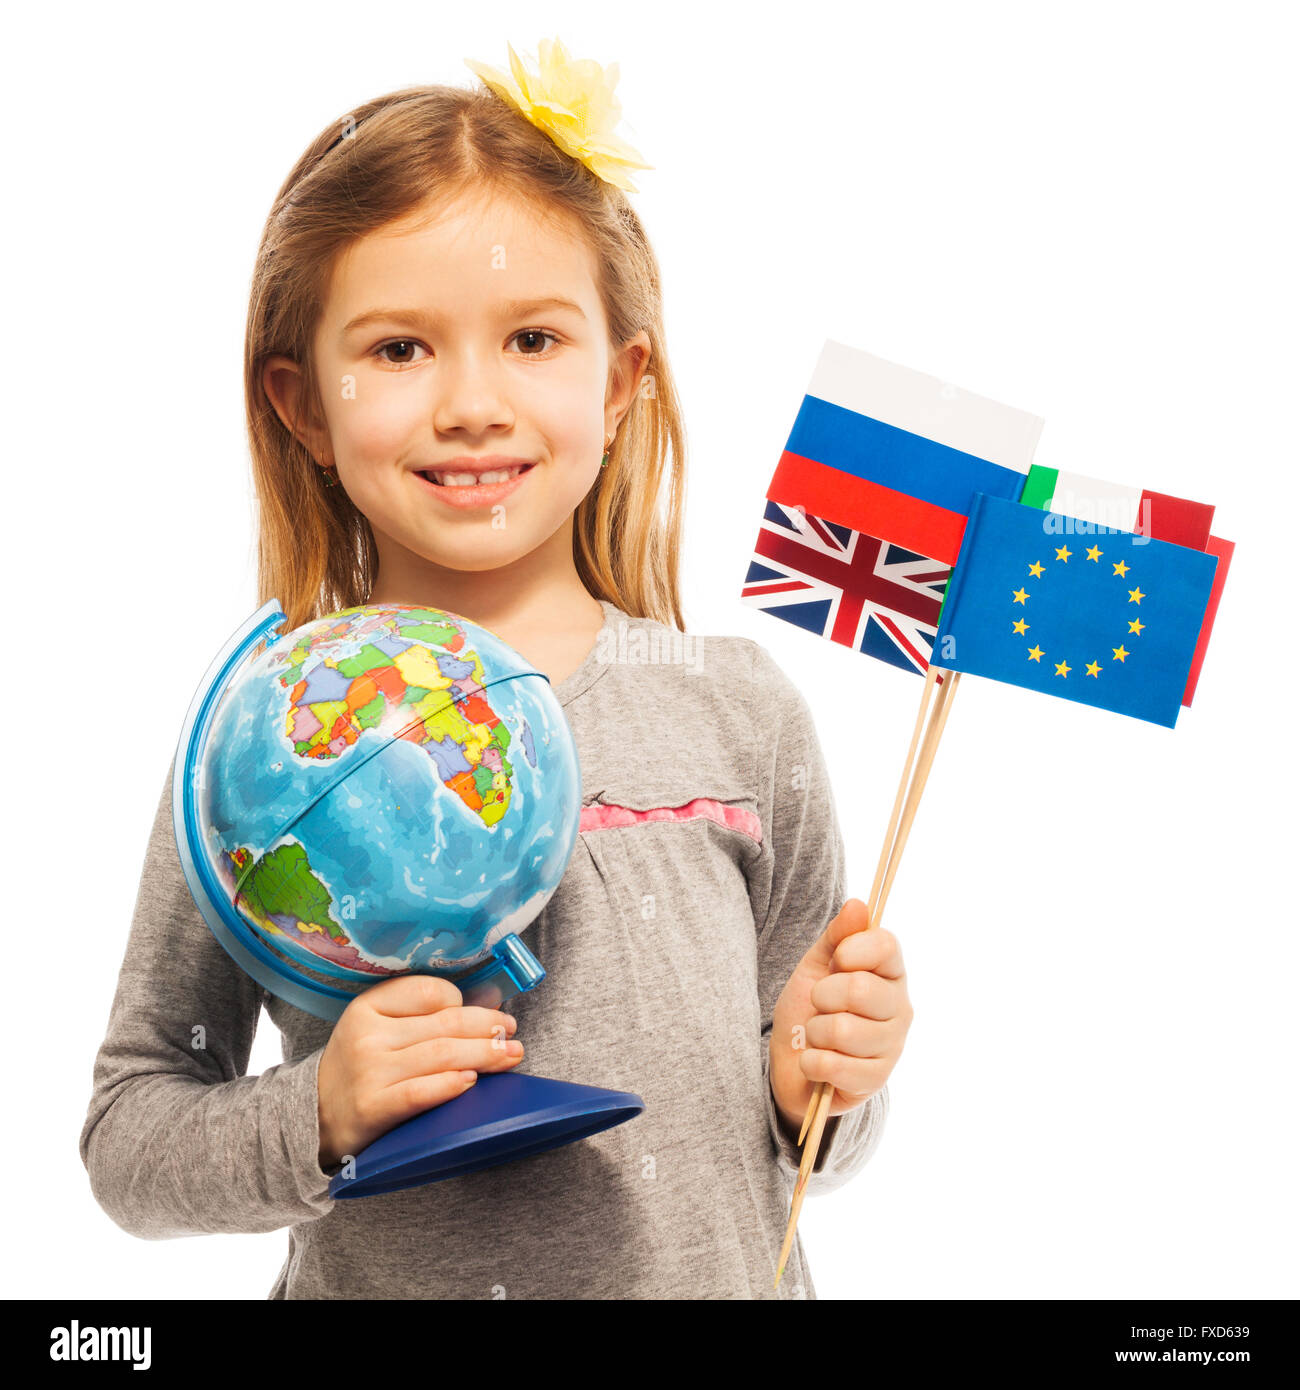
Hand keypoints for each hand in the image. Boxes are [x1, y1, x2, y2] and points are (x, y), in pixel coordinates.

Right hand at [316, 974, 524, 1169]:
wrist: (313, 1116)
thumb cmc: (359, 1067)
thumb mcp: (376, 1028)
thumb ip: (420, 1015)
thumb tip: (486, 1004)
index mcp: (368, 1007)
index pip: (430, 992)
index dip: (464, 1001)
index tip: (485, 1012)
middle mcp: (367, 1036)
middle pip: (444, 1024)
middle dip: (488, 1026)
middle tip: (512, 1032)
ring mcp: (369, 1072)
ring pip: (441, 1055)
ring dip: (485, 1054)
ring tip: (511, 1055)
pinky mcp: (373, 1108)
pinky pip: (420, 1092)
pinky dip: (450, 1085)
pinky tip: (472, 1082)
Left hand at [769, 897, 912, 1133]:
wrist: (792, 1063)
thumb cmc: (809, 1009)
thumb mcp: (815, 966)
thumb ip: (837, 937)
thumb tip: (858, 905)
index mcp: (890, 974)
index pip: (887, 946)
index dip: (853, 950)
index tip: (836, 961)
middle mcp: (900, 1008)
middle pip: (859, 989)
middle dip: (822, 996)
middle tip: (819, 1005)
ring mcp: (891, 1047)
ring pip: (842, 1030)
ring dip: (815, 1032)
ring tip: (818, 1036)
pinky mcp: (876, 1082)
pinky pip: (833, 1065)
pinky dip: (811, 1062)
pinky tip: (816, 1062)